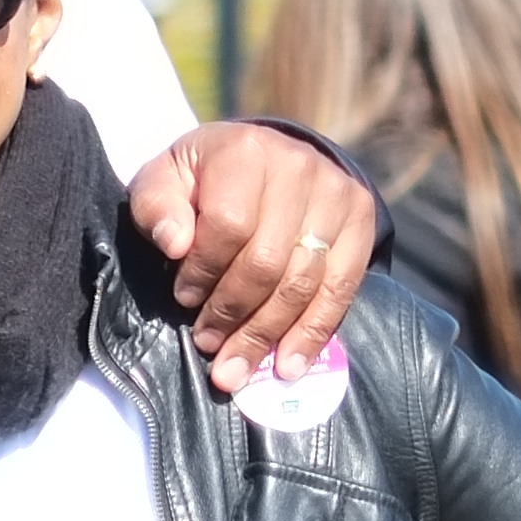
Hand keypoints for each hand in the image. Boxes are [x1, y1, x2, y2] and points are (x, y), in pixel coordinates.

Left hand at [124, 124, 377, 394]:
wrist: (264, 156)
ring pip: (304, 282)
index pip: (229, 225)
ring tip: (236, 368)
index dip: (204, 270)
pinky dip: (313, 333)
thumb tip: (175, 244)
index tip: (182, 299)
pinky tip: (288, 366)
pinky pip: (341, 289)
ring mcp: (338, 194)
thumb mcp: (163, 180)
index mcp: (245, 151)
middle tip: (208, 345)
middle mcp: (300, 168)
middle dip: (233, 313)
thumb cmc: (201, 178)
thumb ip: (158, 207)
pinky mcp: (363, 220)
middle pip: (268, 261)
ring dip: (267, 333)